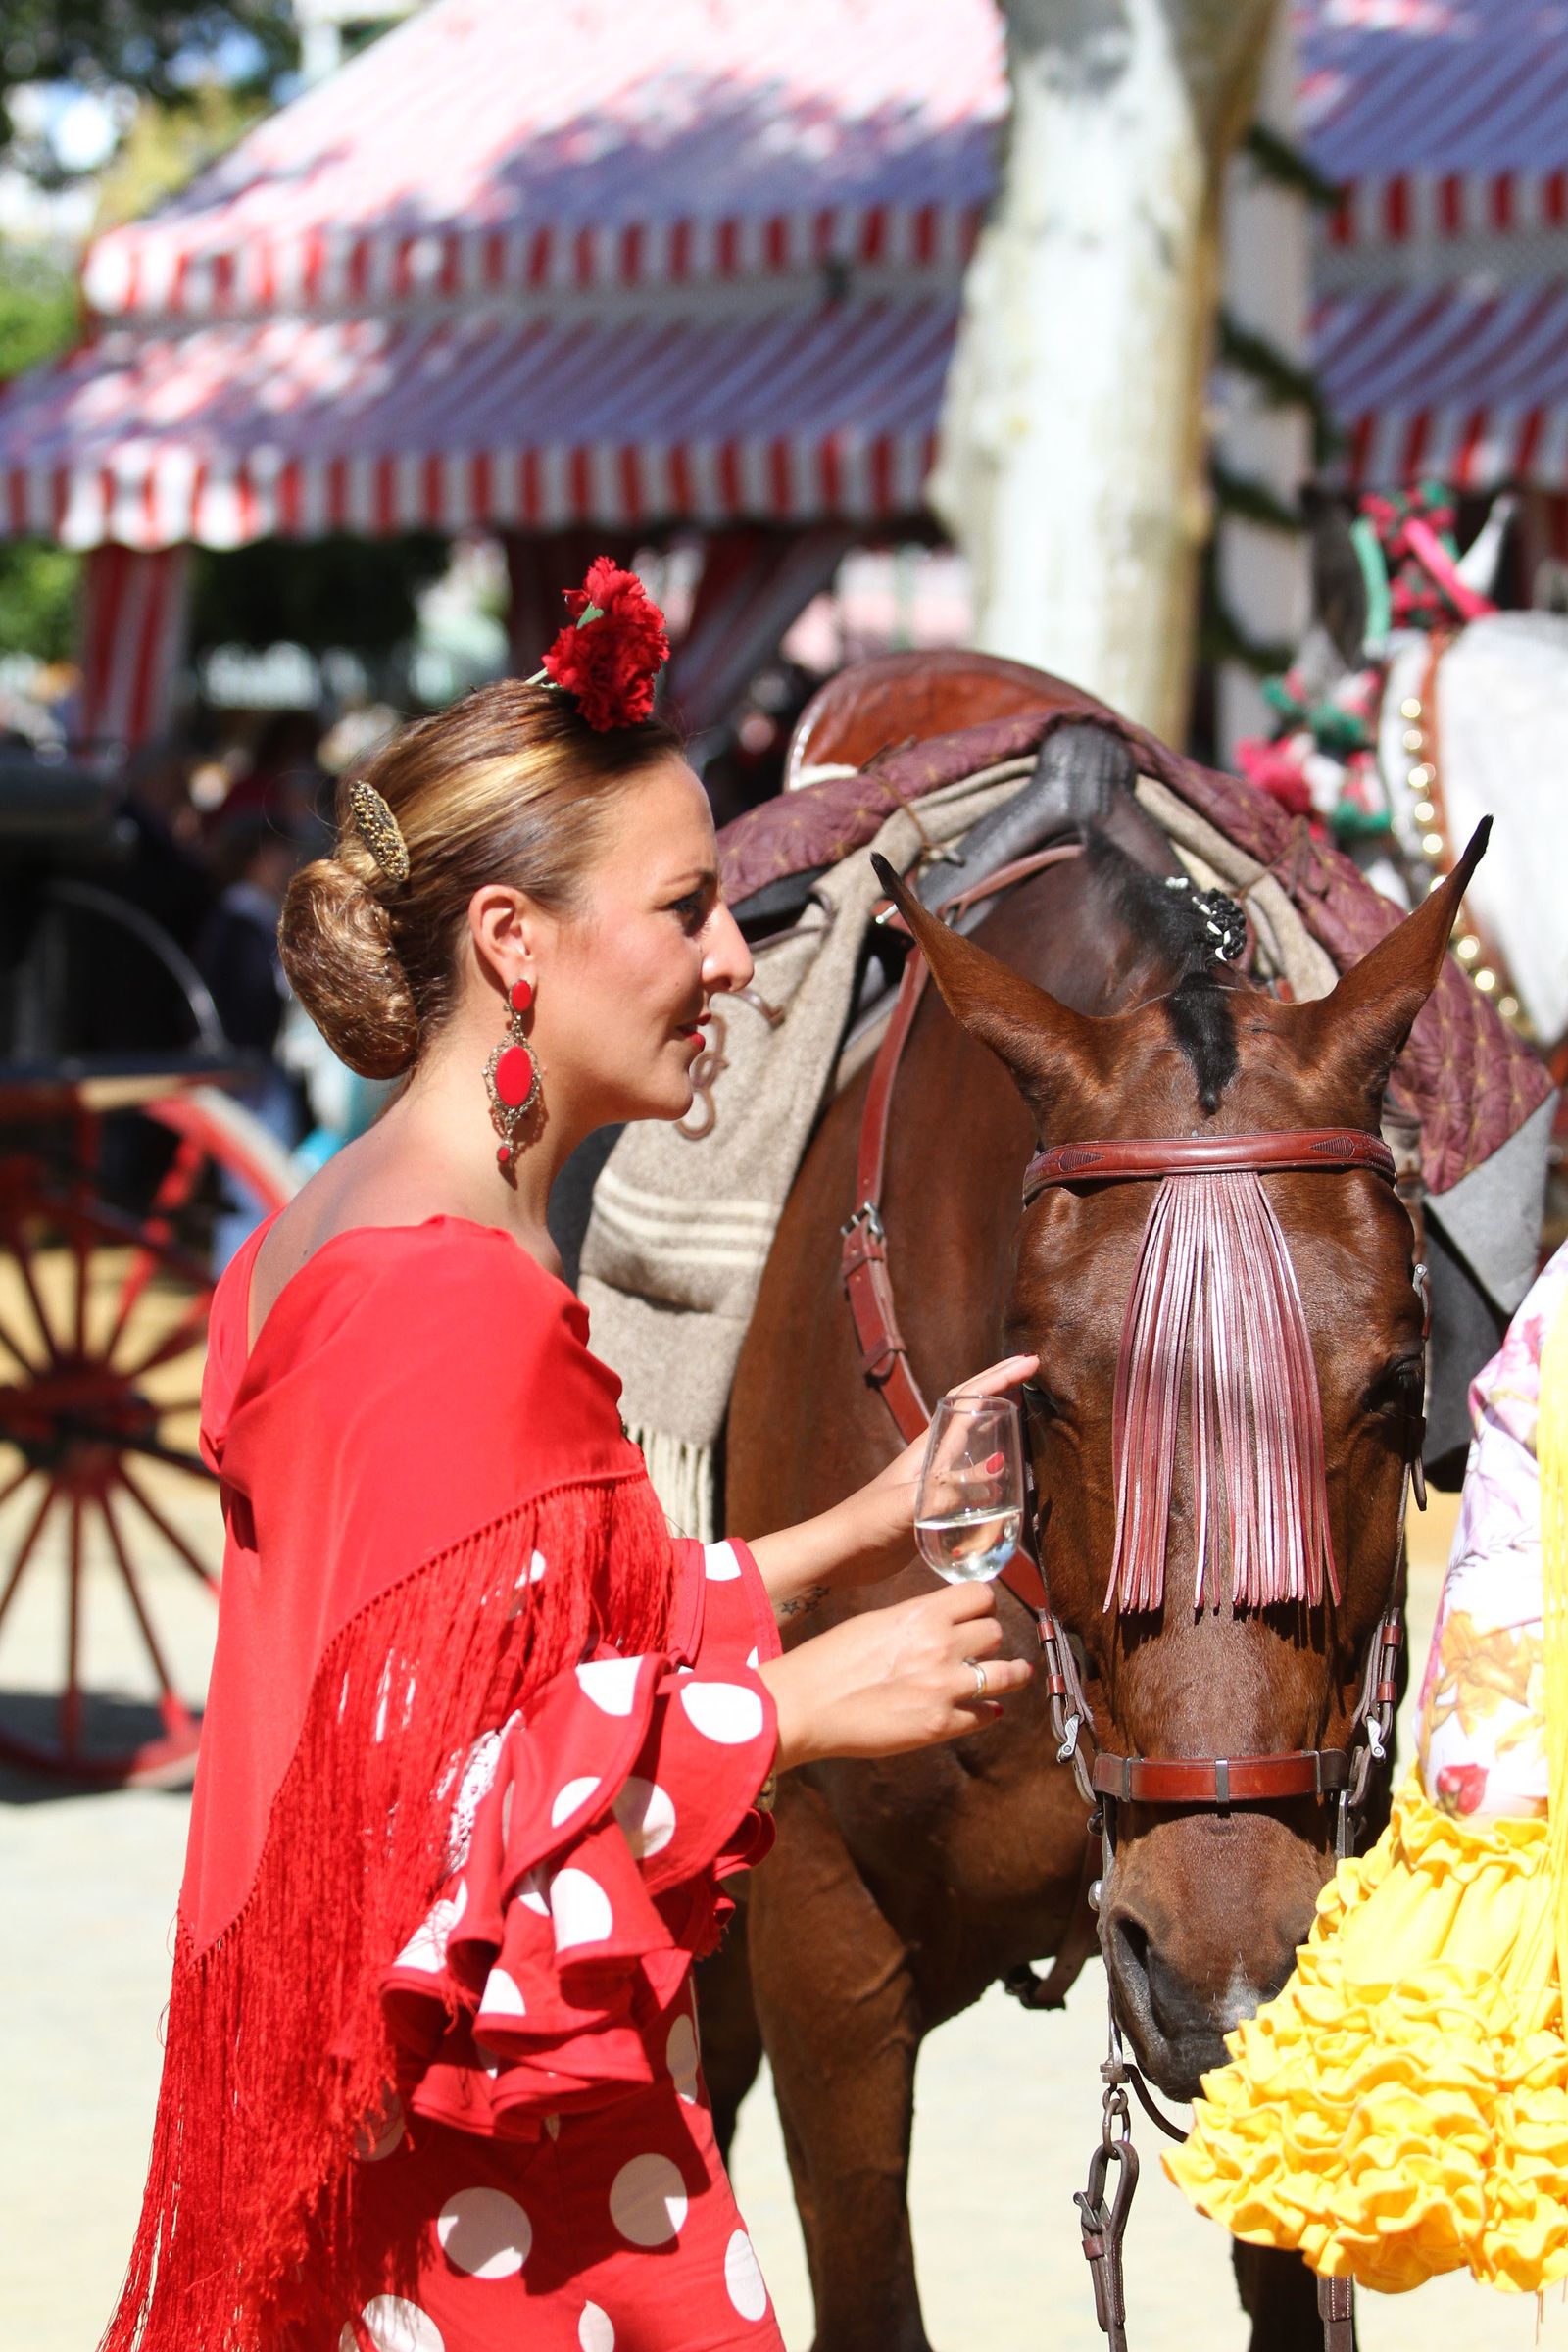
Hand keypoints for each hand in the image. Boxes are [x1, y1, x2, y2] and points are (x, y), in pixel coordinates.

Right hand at [758, 1581, 1032, 1769]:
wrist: (807, 1704)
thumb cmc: (831, 1659)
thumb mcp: (875, 1622)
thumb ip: (915, 1619)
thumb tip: (940, 1620)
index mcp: (922, 1615)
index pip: (980, 1595)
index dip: (982, 1603)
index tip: (981, 1611)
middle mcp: (941, 1646)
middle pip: (995, 1631)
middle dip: (990, 1638)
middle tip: (984, 1646)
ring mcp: (944, 1687)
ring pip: (1006, 1674)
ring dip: (1012, 1673)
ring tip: (1017, 1674)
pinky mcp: (940, 1725)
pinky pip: (984, 1715)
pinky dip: (988, 1711)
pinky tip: (987, 1709)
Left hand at [839, 1353, 1039, 1586]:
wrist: (844, 1550)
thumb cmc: (869, 1521)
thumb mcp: (910, 1504)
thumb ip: (950, 1489)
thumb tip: (997, 1467)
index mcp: (929, 1447)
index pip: (967, 1399)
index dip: (998, 1378)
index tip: (1028, 1362)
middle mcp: (935, 1456)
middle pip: (972, 1409)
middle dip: (1001, 1386)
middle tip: (1032, 1371)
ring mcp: (936, 1477)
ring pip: (974, 1439)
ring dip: (997, 1419)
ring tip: (1024, 1406)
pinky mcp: (937, 1502)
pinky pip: (974, 1474)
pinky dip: (993, 1463)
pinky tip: (1005, 1470)